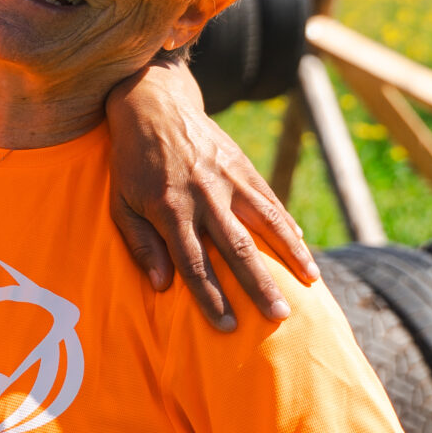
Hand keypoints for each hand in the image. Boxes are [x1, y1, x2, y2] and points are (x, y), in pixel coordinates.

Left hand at [105, 63, 318, 331]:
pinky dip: (287, 226)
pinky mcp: (243, 166)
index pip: (194, 263)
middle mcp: (204, 196)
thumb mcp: (120, 203)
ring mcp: (228, 179)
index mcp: (171, 209)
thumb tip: (162, 286)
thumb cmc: (131, 162)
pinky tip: (302, 248)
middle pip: (236, 249)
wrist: (154, 105)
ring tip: (310, 284)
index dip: (211, 297)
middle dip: (258, 286)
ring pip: (266, 222)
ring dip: (290, 255)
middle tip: (278, 317)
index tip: (227, 326)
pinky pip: (270, 200)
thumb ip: (141, 244)